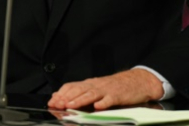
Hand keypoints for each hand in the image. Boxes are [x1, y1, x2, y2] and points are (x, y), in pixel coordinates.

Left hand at [48, 69, 163, 109]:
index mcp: (90, 83)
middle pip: (79, 90)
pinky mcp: (118, 96)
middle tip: (58, 104)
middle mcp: (96, 85)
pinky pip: (110, 99)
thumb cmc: (114, 86)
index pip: (72, 86)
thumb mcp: (96, 87)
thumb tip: (60, 96)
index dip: (61, 93)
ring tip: (71, 105)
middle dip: (67, 97)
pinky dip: (103, 103)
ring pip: (91, 94)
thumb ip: (81, 91)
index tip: (52, 101)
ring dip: (80, 100)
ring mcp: (107, 90)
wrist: (136, 81)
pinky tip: (98, 107)